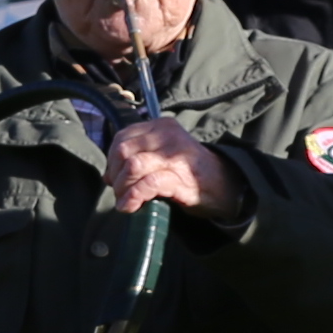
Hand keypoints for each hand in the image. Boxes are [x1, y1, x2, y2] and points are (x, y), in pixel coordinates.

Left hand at [105, 113, 237, 225]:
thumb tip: (108, 176)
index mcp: (161, 126)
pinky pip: (148, 184)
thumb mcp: (163, 154)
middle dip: (116, 175)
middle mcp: (168, 136)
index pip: (122, 138)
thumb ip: (138, 157)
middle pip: (123, 151)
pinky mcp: (181, 178)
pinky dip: (134, 197)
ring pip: (133, 165)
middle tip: (119, 191)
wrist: (225, 185)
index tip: (115, 178)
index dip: (112, 160)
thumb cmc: (189, 171)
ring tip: (124, 201)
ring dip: (123, 187)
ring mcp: (176, 156)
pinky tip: (131, 206)